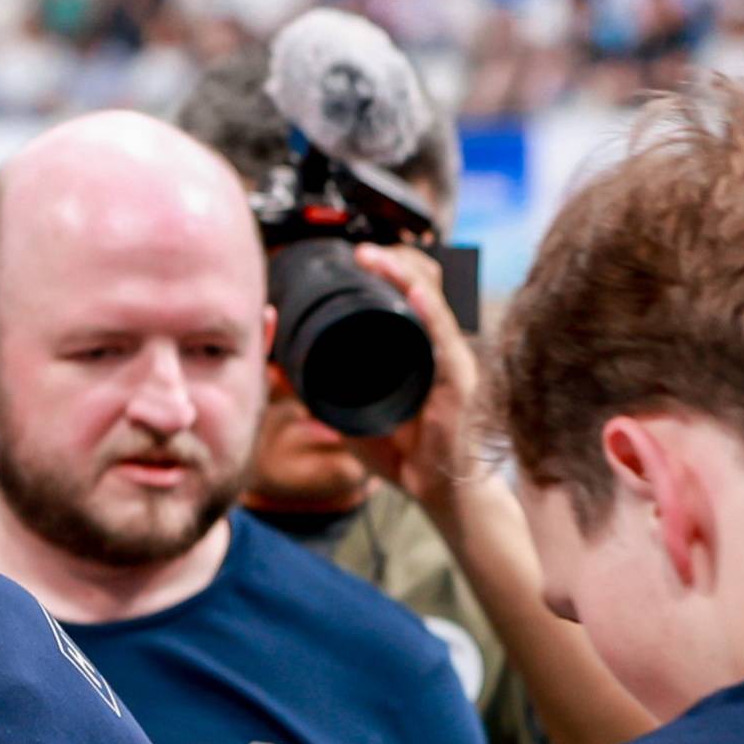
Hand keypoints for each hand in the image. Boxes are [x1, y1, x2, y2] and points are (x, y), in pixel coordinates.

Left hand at [345, 246, 493, 521]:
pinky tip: (412, 292)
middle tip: (361, 253)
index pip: (409, 296)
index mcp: (418, 350)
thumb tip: (284, 376)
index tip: (355, 258)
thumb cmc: (404, 455)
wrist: (434, 491)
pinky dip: (428, 312)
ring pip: (433, 302)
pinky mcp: (458, 381)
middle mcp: (438, 348)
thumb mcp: (352, 416)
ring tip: (375, 258)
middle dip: (395, 262)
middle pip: (424, 287)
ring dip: (404, 275)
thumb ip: (324, 395)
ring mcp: (450, 361)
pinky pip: (444, 338)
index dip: (387, 271)